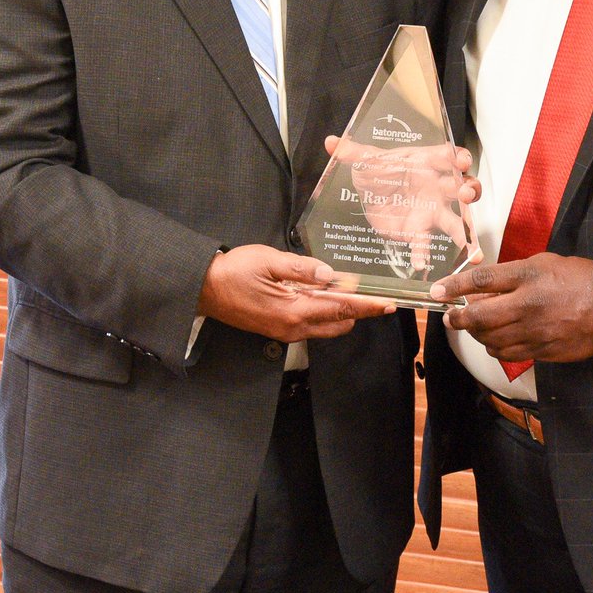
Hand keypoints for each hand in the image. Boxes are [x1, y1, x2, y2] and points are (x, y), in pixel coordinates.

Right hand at [197, 245, 395, 340]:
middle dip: (358, 309)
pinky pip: (310, 324)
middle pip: (339, 322)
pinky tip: (319, 291)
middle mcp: (293, 327)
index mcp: (294, 311)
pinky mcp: (277, 330)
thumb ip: (304, 269)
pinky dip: (322, 311)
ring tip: (342, 286)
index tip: (390, 304)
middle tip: (370, 290)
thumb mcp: (270, 261)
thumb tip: (331, 275)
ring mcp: (285, 332)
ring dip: (339, 310)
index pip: (342, 309)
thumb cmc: (233, 272)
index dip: (369, 306)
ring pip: (326, 326)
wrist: (202, 289)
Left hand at [323, 135, 481, 270]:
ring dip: (466, 230)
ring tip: (472, 247)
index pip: (449, 157)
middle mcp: (437, 186)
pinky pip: (425, 242)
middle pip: (462, 186)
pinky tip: (420, 264)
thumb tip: (331, 142)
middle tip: (466, 194)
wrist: (372, 197)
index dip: (459, 157)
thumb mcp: (367, 161)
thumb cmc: (380, 173)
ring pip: (457, 219)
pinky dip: (423, 254)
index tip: (462, 161)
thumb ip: (353, 152)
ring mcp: (433, 210)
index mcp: (427, 163)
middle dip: (469, 190)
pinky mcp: (420, 230)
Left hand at [431, 253, 592, 363]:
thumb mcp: (543, 262)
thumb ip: (512, 273)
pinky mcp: (541, 350)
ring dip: (475, 334)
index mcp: (527, 276)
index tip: (437, 291)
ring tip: (472, 328)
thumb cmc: (578, 278)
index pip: (481, 281)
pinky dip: (494, 347)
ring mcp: (533, 331)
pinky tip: (495, 340)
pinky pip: (507, 354)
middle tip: (450, 316)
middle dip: (457, 318)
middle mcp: (526, 305)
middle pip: (479, 316)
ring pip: (489, 339)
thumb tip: (483, 286)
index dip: (454, 286)